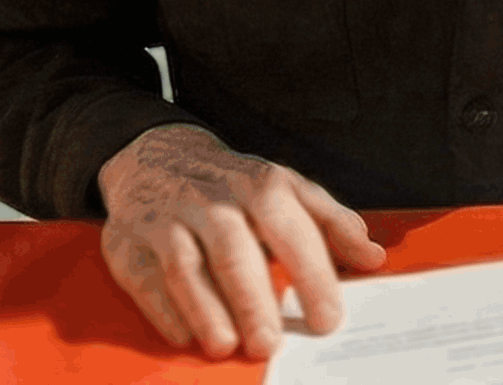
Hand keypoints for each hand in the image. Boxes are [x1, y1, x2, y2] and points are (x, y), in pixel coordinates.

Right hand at [97, 123, 386, 358]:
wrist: (156, 157)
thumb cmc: (235, 185)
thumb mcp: (288, 189)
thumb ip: (332, 223)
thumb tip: (373, 257)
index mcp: (261, 186)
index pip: (292, 230)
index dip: (312, 275)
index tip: (328, 317)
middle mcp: (214, 202)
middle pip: (234, 252)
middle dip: (253, 300)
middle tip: (270, 343)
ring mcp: (168, 221)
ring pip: (186, 267)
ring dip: (206, 311)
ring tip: (227, 346)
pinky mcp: (129, 243)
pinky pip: (145, 279)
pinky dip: (164, 311)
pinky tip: (185, 337)